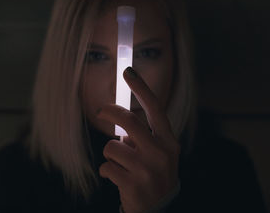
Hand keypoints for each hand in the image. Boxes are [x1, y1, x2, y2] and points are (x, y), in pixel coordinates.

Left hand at [97, 67, 180, 212]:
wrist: (160, 211)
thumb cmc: (155, 175)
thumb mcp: (158, 154)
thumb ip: (143, 135)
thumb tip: (118, 116)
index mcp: (169, 141)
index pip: (155, 108)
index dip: (141, 87)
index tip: (128, 71)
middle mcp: (161, 153)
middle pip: (129, 121)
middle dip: (109, 112)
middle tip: (101, 111)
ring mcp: (148, 170)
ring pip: (112, 146)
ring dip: (110, 154)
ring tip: (121, 165)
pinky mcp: (133, 184)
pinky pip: (106, 167)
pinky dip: (107, 171)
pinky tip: (118, 179)